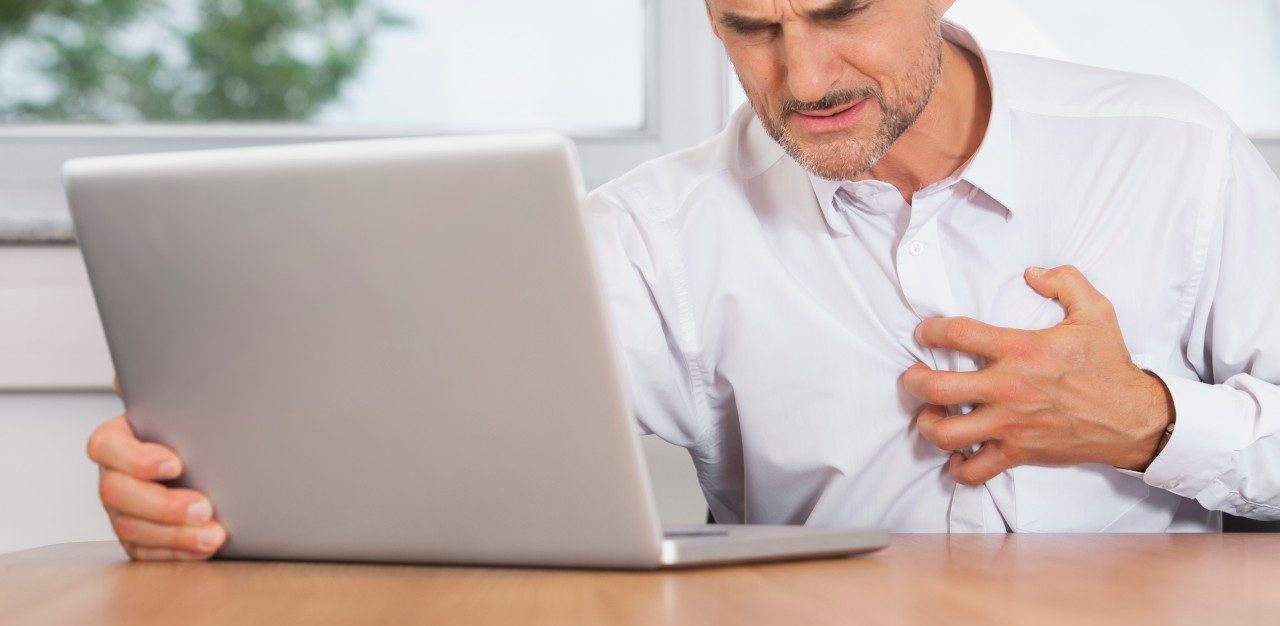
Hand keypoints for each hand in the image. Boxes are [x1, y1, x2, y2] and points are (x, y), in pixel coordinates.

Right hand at [86, 377, 226, 559]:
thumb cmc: (197, 428)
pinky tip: (204, 548)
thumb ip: (172, 385)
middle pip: (117, 494)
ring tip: (213, 534)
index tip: (175, 463)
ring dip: (175, 535)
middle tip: (204, 506)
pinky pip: (149, 554)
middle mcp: (115, 476)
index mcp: (120, 438)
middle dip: (163, 504)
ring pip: (133, 529)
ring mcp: (125, 510)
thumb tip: (152, 364)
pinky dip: (178, 554)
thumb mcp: (189, 402)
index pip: (107, 447)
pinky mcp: (141, 540)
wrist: (216, 461)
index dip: (138, 458)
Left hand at [902, 265, 1174, 485]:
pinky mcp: (1019, 453)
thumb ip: (1065, 281)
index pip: (958, 334)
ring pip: (947, 433)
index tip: (924, 334)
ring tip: (929, 416)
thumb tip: (1032, 272)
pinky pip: (976, 470)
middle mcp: (1009, 388)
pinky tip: (957, 454)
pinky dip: (958, 467)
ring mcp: (1011, 424)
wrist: (1133, 417)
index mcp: (1021, 350)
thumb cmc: (1109, 365)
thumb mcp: (1096, 311)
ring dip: (928, 424)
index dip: (931, 331)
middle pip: (937, 388)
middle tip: (913, 377)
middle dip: (914, 381)